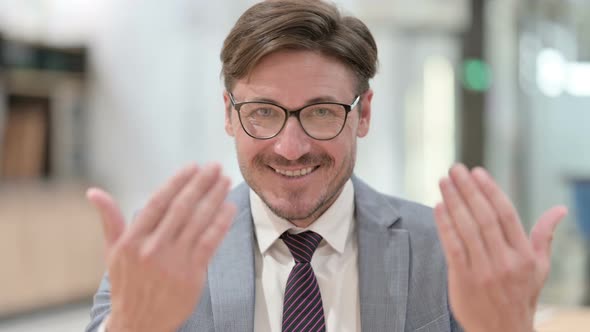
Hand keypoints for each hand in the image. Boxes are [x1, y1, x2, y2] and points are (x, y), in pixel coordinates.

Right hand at [87, 163, 235, 331]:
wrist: (139, 323)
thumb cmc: (127, 283)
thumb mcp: (112, 252)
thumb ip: (109, 220)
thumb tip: (93, 192)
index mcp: (132, 240)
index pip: (158, 202)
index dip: (177, 182)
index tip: (193, 167)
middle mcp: (152, 249)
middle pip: (182, 208)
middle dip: (201, 184)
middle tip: (215, 167)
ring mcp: (173, 262)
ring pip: (199, 222)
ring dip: (215, 198)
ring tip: (226, 182)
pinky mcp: (192, 275)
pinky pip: (210, 242)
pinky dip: (221, 223)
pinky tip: (229, 208)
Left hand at [433, 164, 566, 331]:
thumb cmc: (520, 295)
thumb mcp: (539, 267)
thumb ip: (544, 236)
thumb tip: (560, 210)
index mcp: (524, 255)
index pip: (506, 214)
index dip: (490, 190)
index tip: (477, 172)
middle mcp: (505, 261)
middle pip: (484, 217)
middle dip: (468, 190)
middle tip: (455, 169)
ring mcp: (483, 271)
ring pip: (466, 229)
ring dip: (453, 202)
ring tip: (444, 182)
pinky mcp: (463, 279)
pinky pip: (453, 247)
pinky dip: (445, 226)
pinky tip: (438, 207)